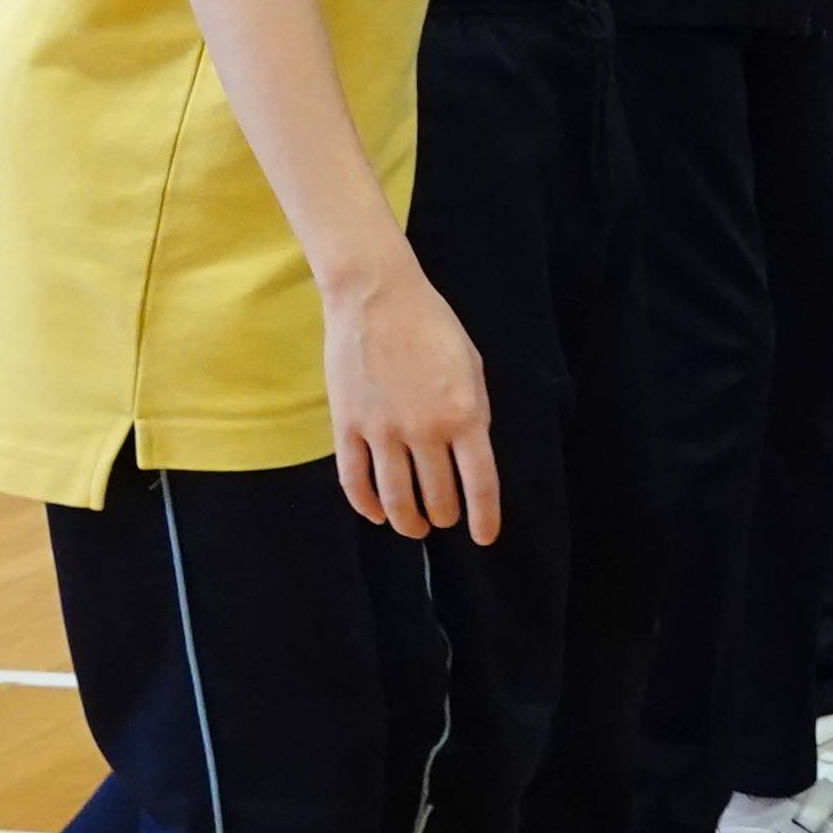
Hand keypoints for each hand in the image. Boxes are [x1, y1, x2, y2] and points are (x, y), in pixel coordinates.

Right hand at [321, 259, 498, 544]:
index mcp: (465, 413)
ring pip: (397, 498)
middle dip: (445, 515)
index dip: (484, 517)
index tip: (483, 537)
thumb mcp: (472, 366)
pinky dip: (367, 505)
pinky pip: (355, 480)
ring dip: (409, 521)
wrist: (377, 296)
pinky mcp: (348, 425)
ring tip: (415, 527)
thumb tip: (469, 455)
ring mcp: (383, 430)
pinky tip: (377, 514)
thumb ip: (474, 412)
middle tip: (445, 519)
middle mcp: (426, 429)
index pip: (480, 483)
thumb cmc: (431, 325)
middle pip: (438, 496)